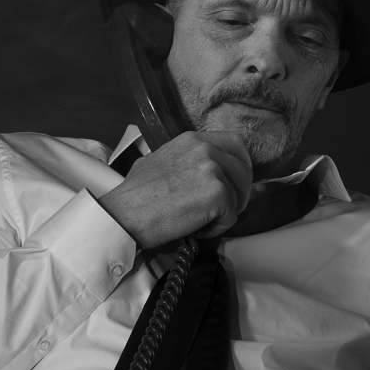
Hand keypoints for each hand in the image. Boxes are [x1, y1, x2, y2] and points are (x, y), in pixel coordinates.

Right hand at [98, 131, 252, 246]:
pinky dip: (216, 229)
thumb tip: (207, 174)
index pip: (235, 144)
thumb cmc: (136, 196)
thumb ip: (187, 161)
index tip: (234, 183)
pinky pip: (231, 217)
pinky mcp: (218, 194)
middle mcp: (205, 149)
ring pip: (240, 196)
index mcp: (193, 140)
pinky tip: (194, 229)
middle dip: (239, 193)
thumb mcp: (160, 161)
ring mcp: (213, 170)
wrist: (125, 214)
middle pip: (245, 170)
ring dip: (225, 213)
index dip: (240, 166)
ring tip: (199, 220)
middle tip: (221, 209)